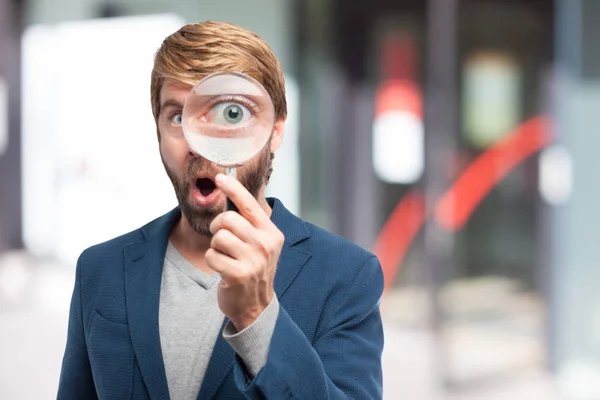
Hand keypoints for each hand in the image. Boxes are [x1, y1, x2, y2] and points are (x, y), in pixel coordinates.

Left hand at [207, 173, 283, 330]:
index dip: (233, 188)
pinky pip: (212, 255)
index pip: (249, 204)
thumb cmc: (253, 269)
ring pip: (219, 237)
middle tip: (223, 240)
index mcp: (272, 233)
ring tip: (226, 257)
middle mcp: (266, 244)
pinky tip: (223, 270)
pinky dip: (213, 261)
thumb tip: (230, 191)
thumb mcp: (260, 244)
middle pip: (228, 219)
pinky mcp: (239, 274)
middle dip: (218, 228)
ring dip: (216, 247)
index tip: (219, 177)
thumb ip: (249, 223)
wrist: (256, 306)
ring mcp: (254, 260)